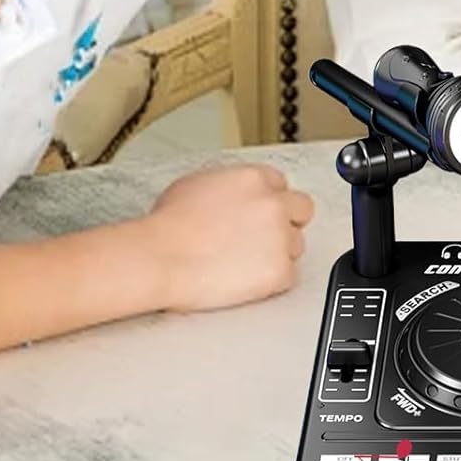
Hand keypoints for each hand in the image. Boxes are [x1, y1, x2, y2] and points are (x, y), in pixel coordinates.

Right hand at [146, 164, 314, 311]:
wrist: (159, 259)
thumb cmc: (167, 228)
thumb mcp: (196, 184)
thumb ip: (228, 184)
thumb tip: (234, 195)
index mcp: (255, 179)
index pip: (282, 185)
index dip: (269, 202)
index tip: (260, 214)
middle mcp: (273, 204)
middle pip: (301, 210)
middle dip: (286, 222)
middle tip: (262, 238)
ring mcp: (280, 237)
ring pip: (296, 245)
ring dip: (276, 253)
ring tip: (242, 262)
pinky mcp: (280, 271)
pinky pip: (288, 276)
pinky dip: (270, 281)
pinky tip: (245, 279)